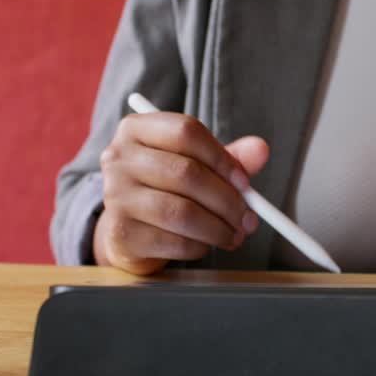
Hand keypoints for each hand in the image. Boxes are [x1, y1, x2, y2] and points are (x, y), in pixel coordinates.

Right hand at [93, 111, 268, 274]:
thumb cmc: (165, 190)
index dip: (223, 158)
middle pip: (186, 173)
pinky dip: (199, 246)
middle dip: (227, 200)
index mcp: (136, 129)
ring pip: (181, 212)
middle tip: (249, 218)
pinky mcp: (120, 233)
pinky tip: (205, 244)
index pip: (186, 131)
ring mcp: (115, 196)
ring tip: (233, 235)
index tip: (245, 182)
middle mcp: (118, 158)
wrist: (128, 231)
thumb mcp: (195, 165)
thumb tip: (260, 150)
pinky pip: (173, 241)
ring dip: (218, 228)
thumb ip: (228, 157)